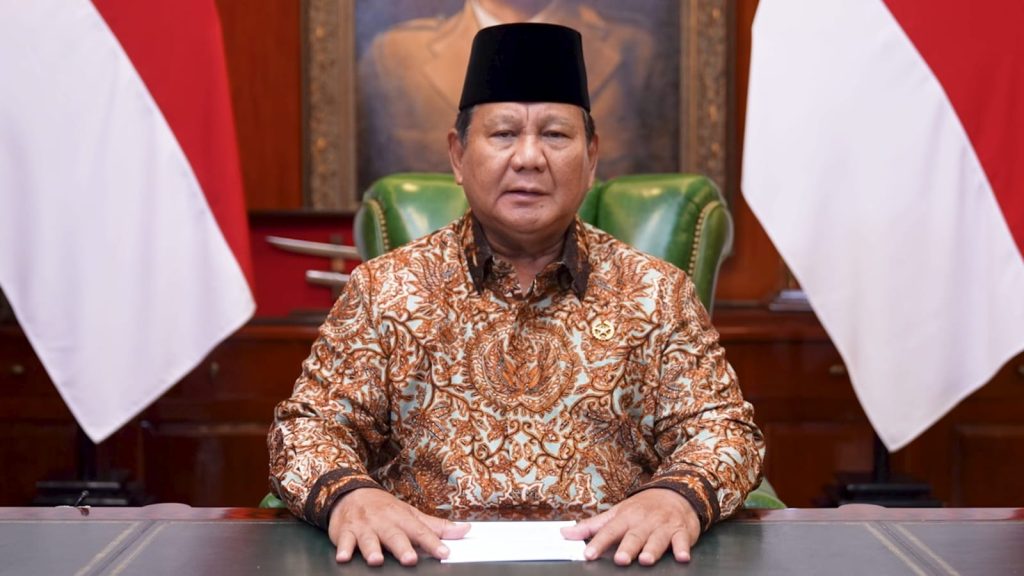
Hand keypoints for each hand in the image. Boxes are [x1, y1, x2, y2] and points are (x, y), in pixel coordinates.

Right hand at [327, 488, 469, 565]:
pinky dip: (343, 549)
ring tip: (376, 560)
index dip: (433, 543)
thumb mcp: (411, 514)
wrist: (351, 492)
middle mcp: (384, 522)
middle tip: (410, 559)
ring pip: (368, 539)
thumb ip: (436, 526)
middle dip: (402, 547)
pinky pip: (343, 541)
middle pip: (394, 536)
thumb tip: (465, 530)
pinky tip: (344, 557)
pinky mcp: (345, 532)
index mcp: (402, 519)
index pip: (420, 532)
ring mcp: (364, 527)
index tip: (444, 553)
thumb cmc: (385, 509)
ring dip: (372, 549)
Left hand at [560, 488, 700, 565]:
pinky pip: (683, 541)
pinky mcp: (682, 532)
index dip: (598, 543)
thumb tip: (565, 534)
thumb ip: (592, 526)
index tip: (588, 555)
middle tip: (620, 559)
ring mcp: (663, 526)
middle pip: (634, 536)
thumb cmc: (641, 508)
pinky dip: (683, 548)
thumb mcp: (616, 513)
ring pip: (657, 539)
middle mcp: (644, 521)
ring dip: (652, 549)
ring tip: (645, 560)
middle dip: (627, 547)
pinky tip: (682, 557)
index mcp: (625, 517)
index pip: (609, 531)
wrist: (676, 493)